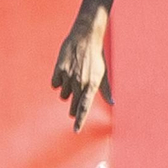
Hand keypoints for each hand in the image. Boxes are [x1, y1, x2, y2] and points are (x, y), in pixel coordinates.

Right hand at [51, 10, 112, 131]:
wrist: (85, 37)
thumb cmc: (96, 56)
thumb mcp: (103, 73)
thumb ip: (106, 89)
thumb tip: (113, 103)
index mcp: (92, 85)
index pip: (84, 107)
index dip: (80, 120)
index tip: (76, 130)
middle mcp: (80, 82)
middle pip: (72, 104)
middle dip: (72, 108)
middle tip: (72, 110)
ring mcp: (69, 76)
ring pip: (62, 94)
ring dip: (66, 91)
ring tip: (72, 80)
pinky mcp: (59, 70)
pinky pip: (55, 84)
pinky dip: (58, 81)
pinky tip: (64, 72)